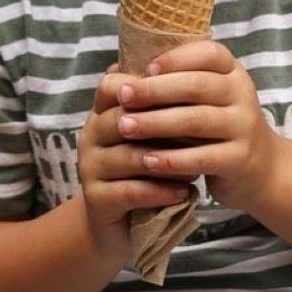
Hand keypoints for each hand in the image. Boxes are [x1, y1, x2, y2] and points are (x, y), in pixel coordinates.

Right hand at [78, 61, 195, 258]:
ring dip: (166, 161)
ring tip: (197, 166)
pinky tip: (184, 193)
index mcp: (102, 113)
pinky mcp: (96, 201)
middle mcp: (90, 136)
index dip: (148, 88)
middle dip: (164, 125)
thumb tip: (193, 66)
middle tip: (201, 132)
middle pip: (123, 119)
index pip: (114, 86)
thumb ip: (161, 106)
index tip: (187, 96)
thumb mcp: (151, 136)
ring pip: (128, 156)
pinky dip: (160, 191)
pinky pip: (130, 192)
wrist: (120, 224)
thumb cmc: (143, 171)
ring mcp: (89, 168)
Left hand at [111, 40, 281, 213]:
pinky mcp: (240, 158)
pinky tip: (148, 161)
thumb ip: (174, 83)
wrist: (261, 169)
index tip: (145, 68)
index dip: (176, 58)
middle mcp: (242, 94)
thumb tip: (116, 71)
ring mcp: (244, 127)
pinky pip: (203, 157)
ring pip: (196, 120)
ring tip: (125, 127)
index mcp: (232, 73)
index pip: (209, 53)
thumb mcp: (206, 99)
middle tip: (122, 97)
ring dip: (156, 123)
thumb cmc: (218, 127)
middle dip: (154, 90)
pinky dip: (172, 160)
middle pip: (197, 85)